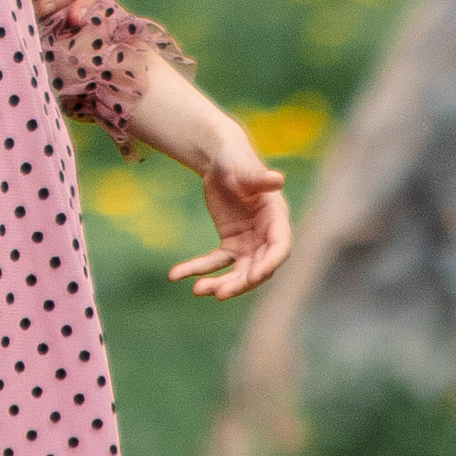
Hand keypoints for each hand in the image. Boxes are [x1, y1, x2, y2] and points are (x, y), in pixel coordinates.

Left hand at [170, 144, 292, 299]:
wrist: (219, 162)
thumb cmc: (236, 161)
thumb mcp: (244, 168)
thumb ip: (258, 177)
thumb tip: (278, 179)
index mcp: (276, 218)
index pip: (279, 248)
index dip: (269, 264)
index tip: (253, 277)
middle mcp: (266, 236)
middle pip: (258, 268)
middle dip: (241, 283)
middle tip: (219, 294)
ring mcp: (248, 244)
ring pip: (237, 272)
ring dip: (219, 283)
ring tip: (197, 290)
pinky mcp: (230, 245)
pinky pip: (214, 263)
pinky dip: (197, 269)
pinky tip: (176, 275)